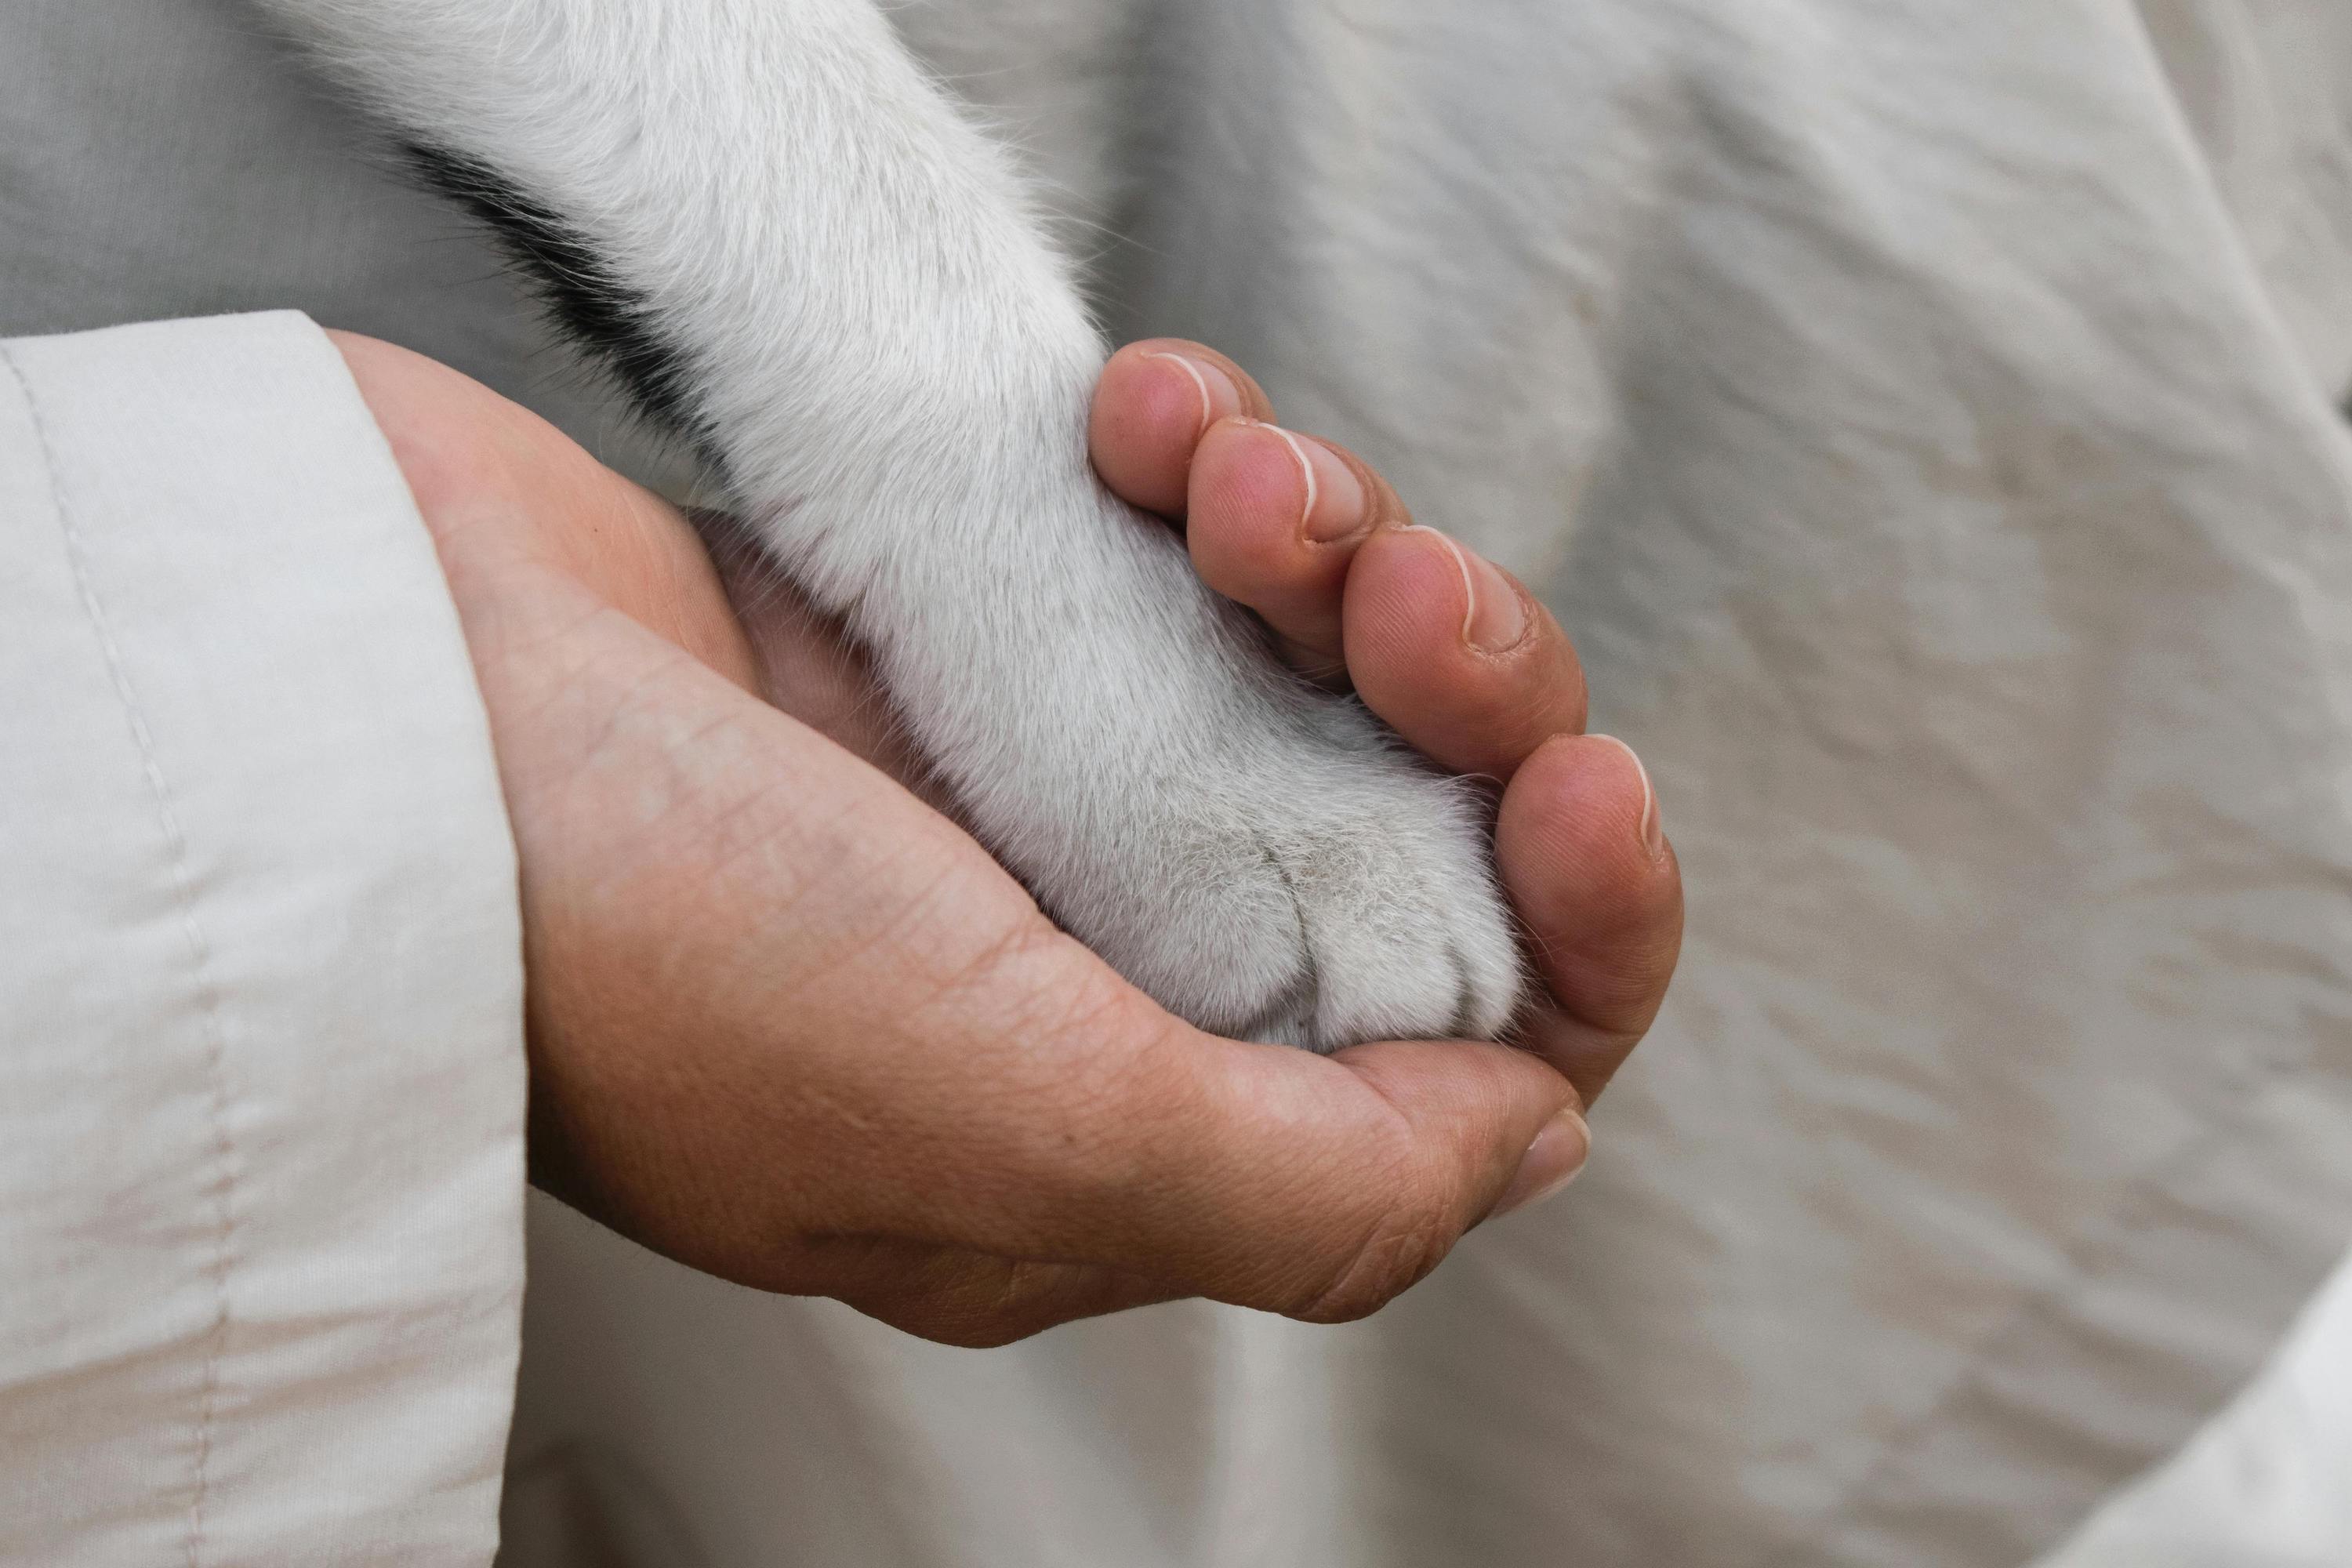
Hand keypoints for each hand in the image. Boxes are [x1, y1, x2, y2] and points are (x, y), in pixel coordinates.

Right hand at [332, 330, 1680, 1345]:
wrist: (367, 701)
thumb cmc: (638, 934)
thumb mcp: (1007, 1123)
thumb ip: (1308, 1182)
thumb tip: (1524, 1137)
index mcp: (1119, 1135)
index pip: (1453, 1066)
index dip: (1566, 924)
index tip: (1570, 784)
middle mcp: (1093, 975)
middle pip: (1412, 834)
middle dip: (1458, 690)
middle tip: (1384, 594)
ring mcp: (1037, 791)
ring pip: (1311, 664)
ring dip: (1327, 542)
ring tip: (1230, 483)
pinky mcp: (980, 629)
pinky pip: (1181, 542)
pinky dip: (1200, 465)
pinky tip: (1141, 424)